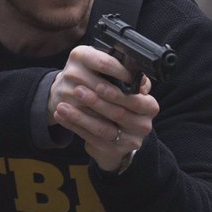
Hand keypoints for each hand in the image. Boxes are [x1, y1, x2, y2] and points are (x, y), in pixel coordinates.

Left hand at [49, 45, 158, 171]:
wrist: (117, 135)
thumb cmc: (119, 105)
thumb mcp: (126, 90)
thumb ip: (124, 78)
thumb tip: (119, 62)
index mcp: (150, 106)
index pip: (135, 99)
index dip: (116, 92)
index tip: (97, 83)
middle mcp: (144, 125)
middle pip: (118, 113)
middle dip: (95, 101)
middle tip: (77, 90)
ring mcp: (130, 140)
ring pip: (102, 128)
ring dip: (80, 116)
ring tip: (62, 105)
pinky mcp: (113, 150)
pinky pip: (91, 138)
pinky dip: (74, 126)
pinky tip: (61, 116)